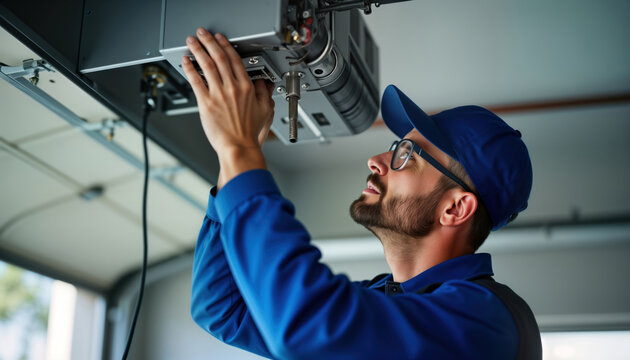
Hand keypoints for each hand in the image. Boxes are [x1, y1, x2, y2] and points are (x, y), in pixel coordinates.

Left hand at [181, 28, 274, 153]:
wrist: (238, 147)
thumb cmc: (249, 133)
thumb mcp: (265, 110)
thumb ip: (265, 93)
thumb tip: (264, 83)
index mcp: (246, 87)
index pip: (234, 60)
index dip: (225, 45)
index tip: (220, 38)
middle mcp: (232, 88)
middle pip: (219, 57)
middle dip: (209, 42)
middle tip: (202, 33)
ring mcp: (218, 94)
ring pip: (206, 65)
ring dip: (198, 50)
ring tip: (191, 41)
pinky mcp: (206, 103)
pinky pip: (196, 81)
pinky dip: (190, 69)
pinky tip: (186, 61)